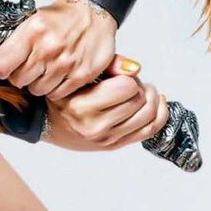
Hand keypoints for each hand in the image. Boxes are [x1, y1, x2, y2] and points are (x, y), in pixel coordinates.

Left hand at [0, 0, 117, 99]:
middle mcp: (48, 48)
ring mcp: (65, 63)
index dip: (0, 68)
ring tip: (46, 69)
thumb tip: (0, 60)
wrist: (94, 12)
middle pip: (18, 80)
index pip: (2, 64)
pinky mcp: (80, 76)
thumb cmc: (64, 16)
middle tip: (29, 66)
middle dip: (20, 75)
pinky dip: (56, 88)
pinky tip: (59, 74)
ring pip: (37, 90)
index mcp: (33, 30)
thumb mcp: (35, 18)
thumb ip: (18, 40)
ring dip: (39, 83)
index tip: (4, 67)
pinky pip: (57, 94)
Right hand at [43, 55, 168, 150]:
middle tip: (131, 81)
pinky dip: (159, 115)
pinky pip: (148, 132)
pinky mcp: (115, 145)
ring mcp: (106, 139)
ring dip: (152, 99)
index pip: (127, 88)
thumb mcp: (77, 73)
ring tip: (142, 91)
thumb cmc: (64, 94)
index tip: (121, 74)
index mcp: (82, 105)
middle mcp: (95, 126)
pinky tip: (157, 103)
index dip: (128, 76)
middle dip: (140, 86)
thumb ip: (106, 65)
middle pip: (140, 102)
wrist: (50, 123)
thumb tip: (136, 68)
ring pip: (149, 117)